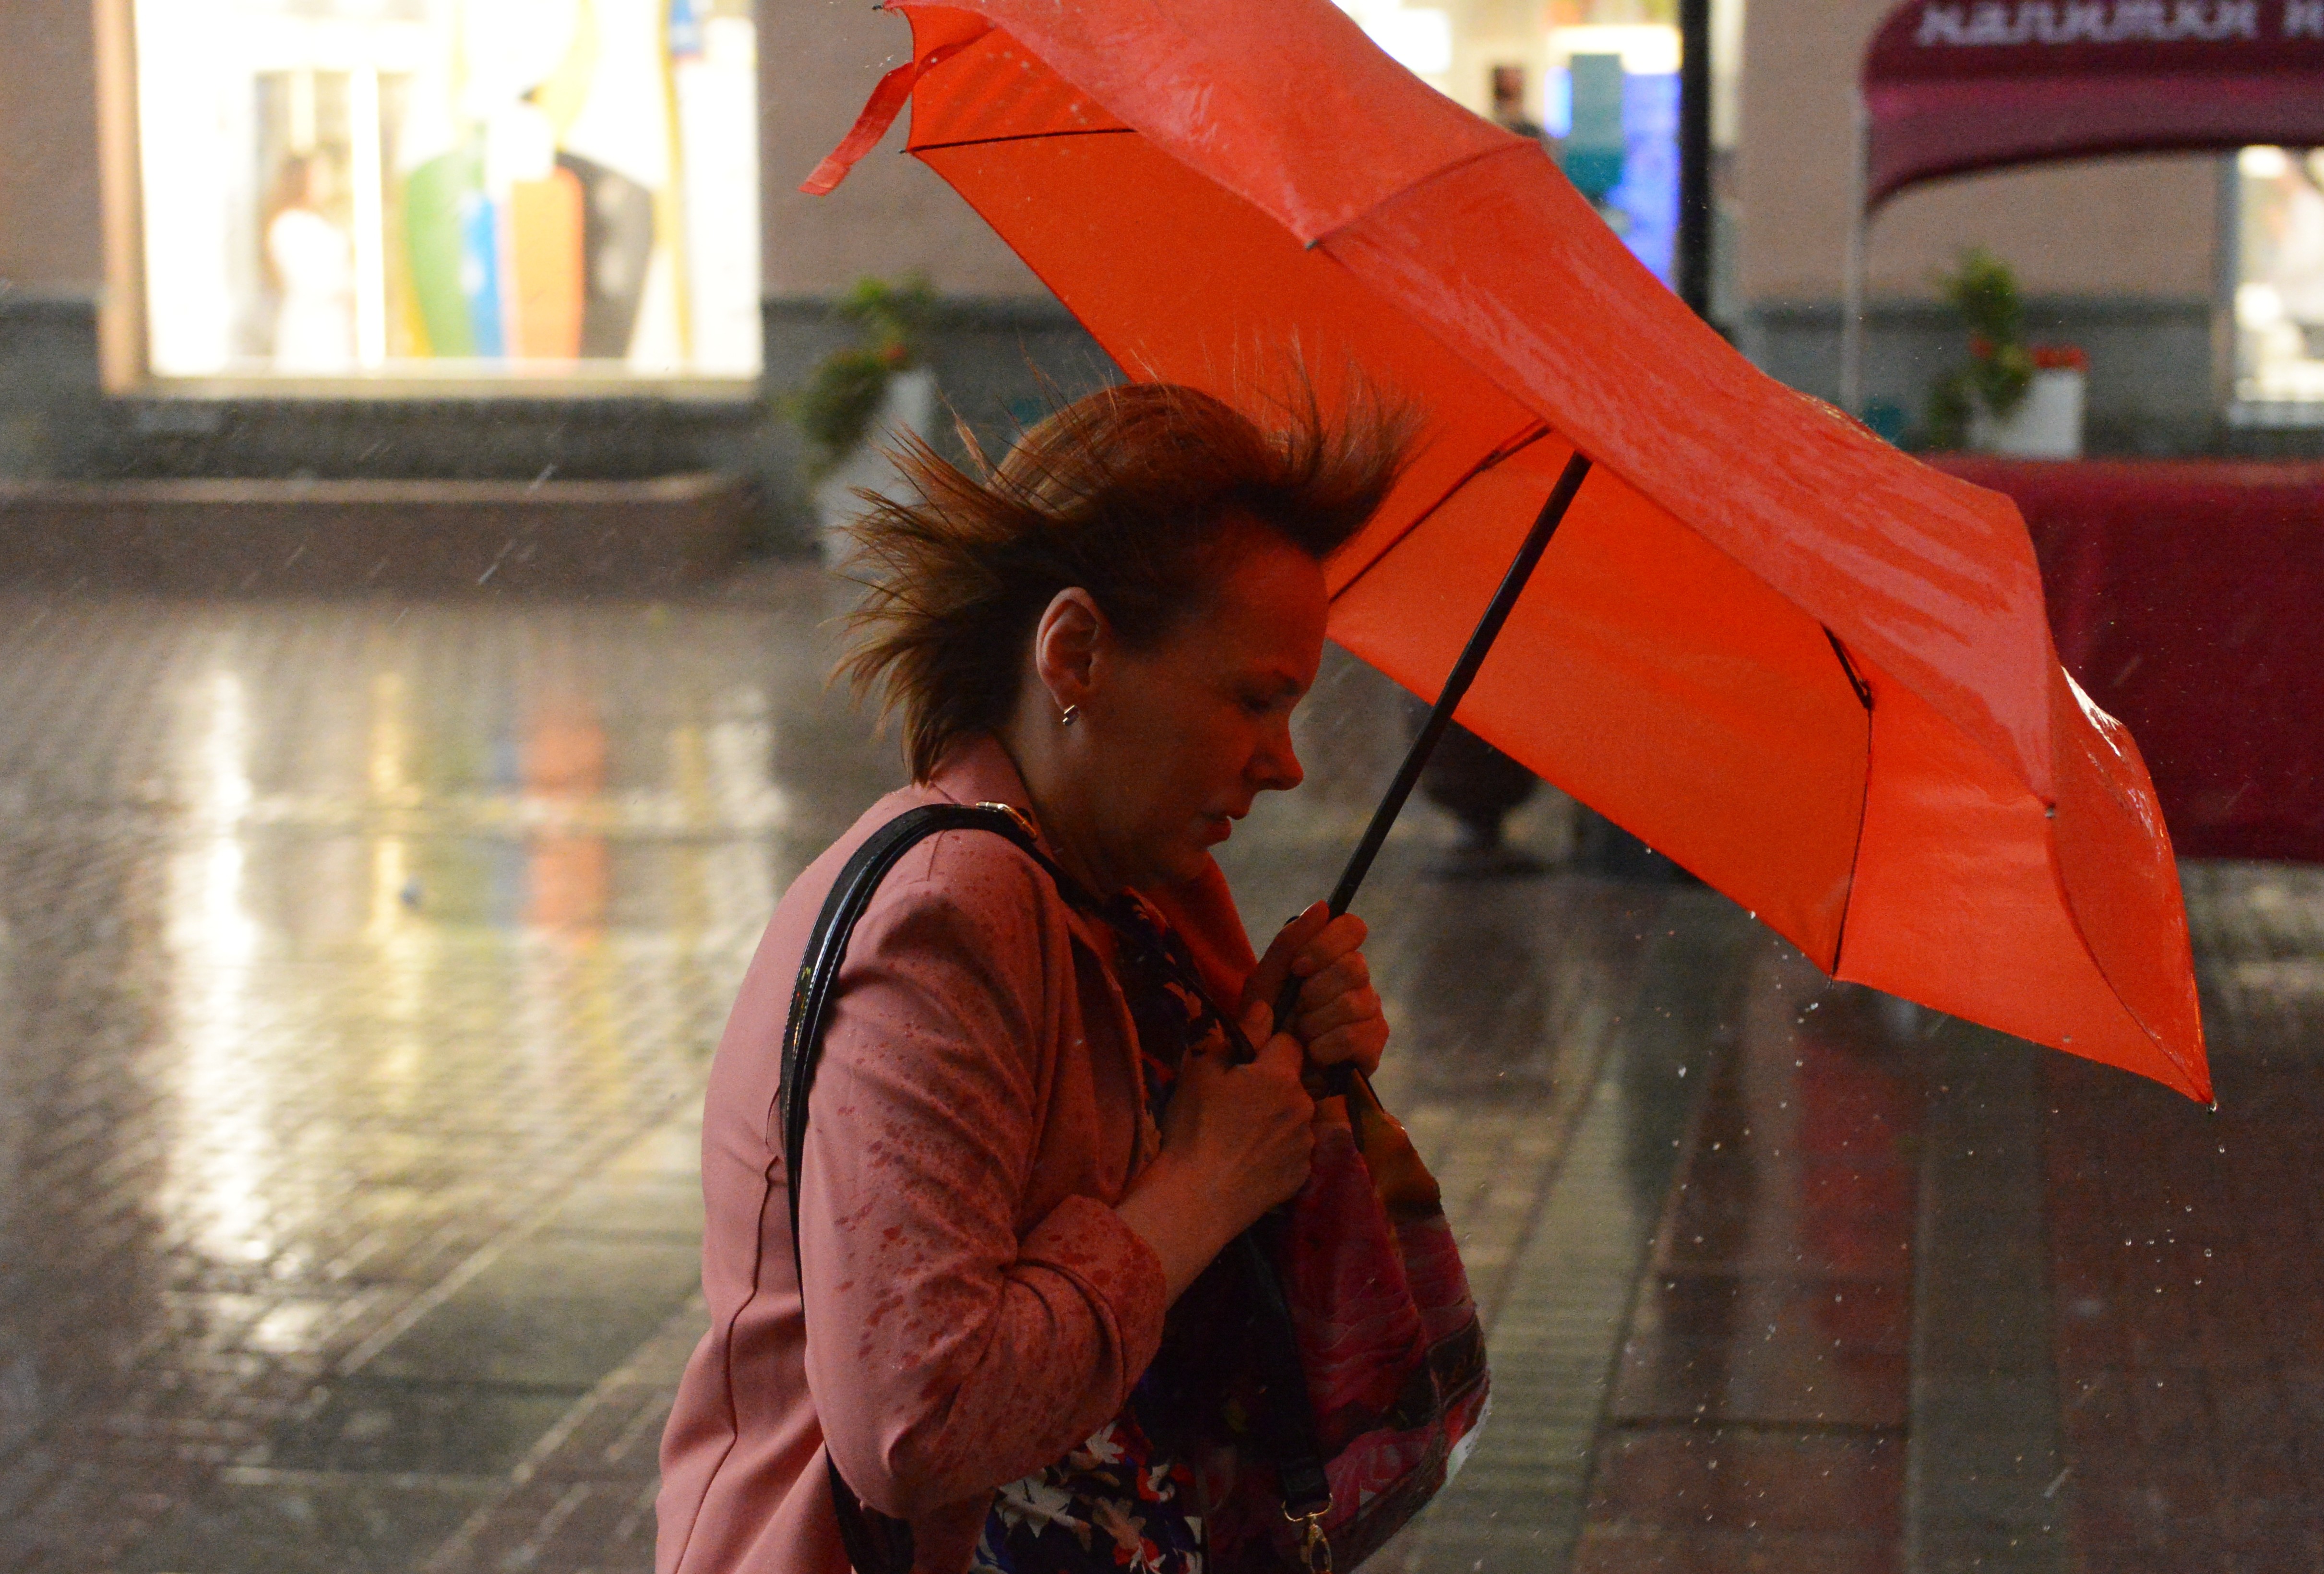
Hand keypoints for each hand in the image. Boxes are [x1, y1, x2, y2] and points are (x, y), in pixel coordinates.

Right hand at [1115, 999, 1314, 1300]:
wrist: (1198, 1197)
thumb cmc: (1194, 1127)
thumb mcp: (1203, 1071)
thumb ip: (1240, 1035)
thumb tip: (1265, 1007)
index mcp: (1281, 1076)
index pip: (1290, 1042)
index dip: (1269, 1047)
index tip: (1246, 1062)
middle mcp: (1304, 1107)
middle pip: (1295, 1081)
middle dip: (1275, 1084)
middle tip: (1240, 1102)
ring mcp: (1305, 1143)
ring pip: (1297, 1116)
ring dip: (1279, 1117)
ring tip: (1245, 1135)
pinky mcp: (1303, 1174)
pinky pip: (1295, 1150)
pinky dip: (1280, 1149)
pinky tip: (1253, 1160)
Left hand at [1243, 901, 1388, 1077]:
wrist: (1270, 1076)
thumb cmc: (1268, 1025)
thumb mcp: (1266, 981)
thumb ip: (1289, 943)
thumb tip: (1322, 906)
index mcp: (1334, 958)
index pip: (1352, 927)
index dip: (1326, 944)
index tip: (1299, 968)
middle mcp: (1359, 981)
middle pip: (1353, 965)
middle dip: (1314, 991)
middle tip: (1297, 1009)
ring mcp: (1371, 1012)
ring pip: (1354, 1002)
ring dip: (1315, 1023)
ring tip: (1302, 1037)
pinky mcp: (1374, 1045)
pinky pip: (1353, 1035)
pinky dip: (1324, 1047)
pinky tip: (1315, 1056)